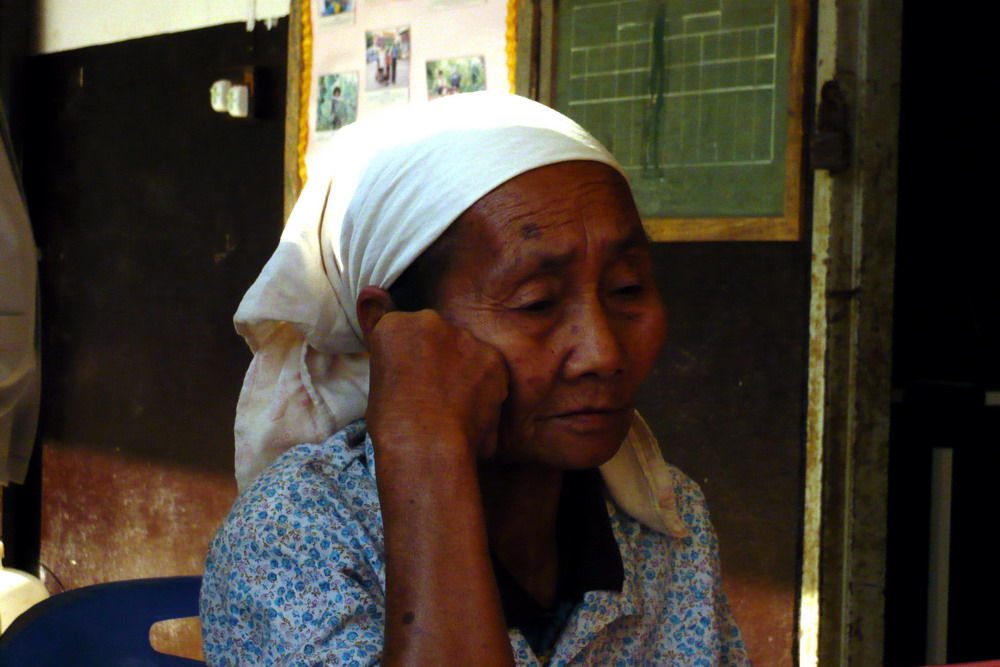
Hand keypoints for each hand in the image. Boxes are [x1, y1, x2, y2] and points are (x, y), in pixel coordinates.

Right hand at [359, 288, 508, 459]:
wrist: (426, 446)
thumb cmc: (391, 423)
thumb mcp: (376, 377)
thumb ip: (381, 335)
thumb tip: (371, 290)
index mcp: (395, 325)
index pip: (401, 331)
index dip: (407, 358)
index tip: (408, 378)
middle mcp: (431, 321)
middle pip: (436, 336)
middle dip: (437, 358)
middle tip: (430, 393)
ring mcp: (465, 338)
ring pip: (466, 351)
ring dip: (462, 371)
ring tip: (453, 406)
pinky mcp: (493, 359)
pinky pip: (489, 370)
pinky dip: (484, 387)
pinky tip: (472, 410)